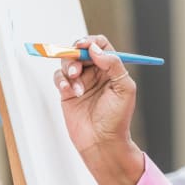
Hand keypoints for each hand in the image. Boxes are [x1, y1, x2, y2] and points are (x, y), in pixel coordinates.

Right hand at [53, 35, 143, 184]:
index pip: (100, 45)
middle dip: (76, 55)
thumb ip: (114, 65)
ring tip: (77, 85)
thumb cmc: (117, 119)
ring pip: (68, 62)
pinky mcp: (67, 92)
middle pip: (80, 51)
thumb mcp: (125, 88)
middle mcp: (96, 73)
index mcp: (111, 69)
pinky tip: (70, 92)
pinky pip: (59, 77)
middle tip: (77, 64)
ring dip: (70, 69)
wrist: (102, 142)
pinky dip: (62, 81)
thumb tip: (95, 49)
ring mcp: (81, 82)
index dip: (91, 42)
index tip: (84, 46)